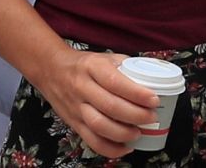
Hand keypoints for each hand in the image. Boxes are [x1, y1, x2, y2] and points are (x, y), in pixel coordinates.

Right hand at [37, 50, 157, 158]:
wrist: (51, 70)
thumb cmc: (84, 65)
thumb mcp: (105, 58)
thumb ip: (126, 67)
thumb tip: (152, 79)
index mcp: (93, 67)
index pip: (116, 82)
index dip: (136, 93)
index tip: (154, 100)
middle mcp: (82, 88)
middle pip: (109, 106)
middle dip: (135, 115)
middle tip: (151, 117)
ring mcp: (76, 107)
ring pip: (98, 126)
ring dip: (122, 133)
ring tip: (138, 133)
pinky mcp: (73, 123)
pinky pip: (90, 140)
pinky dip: (109, 148)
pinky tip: (124, 148)